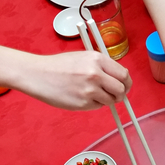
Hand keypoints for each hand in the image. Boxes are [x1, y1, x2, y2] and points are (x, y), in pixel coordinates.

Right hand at [17, 51, 131, 110]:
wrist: (37, 74)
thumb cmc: (59, 66)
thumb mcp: (84, 57)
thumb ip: (102, 67)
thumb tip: (119, 79)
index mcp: (97, 59)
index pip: (124, 74)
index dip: (126, 83)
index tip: (125, 87)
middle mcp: (96, 74)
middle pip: (121, 90)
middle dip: (120, 94)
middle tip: (114, 95)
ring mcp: (89, 90)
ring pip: (111, 100)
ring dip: (106, 100)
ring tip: (91, 93)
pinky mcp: (83, 103)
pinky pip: (97, 106)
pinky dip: (93, 104)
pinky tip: (81, 96)